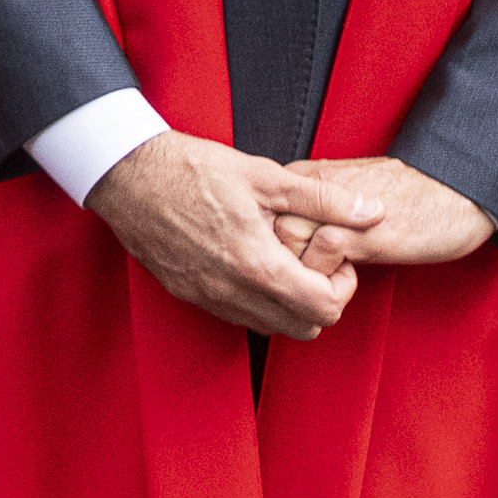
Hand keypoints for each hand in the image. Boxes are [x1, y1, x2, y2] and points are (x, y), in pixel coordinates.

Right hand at [85, 131, 362, 340]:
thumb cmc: (191, 169)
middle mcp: (232, 292)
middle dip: (319, 301)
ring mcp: (206, 297)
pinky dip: (255, 301)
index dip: (342, 287)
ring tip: (281, 261)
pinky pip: (235, 315)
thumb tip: (372, 212)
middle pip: (301, 329)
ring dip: (286, 304)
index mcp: (257, 265)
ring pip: (269, 326)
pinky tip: (249, 262)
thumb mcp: (265, 176)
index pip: (324, 309)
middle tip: (313, 263)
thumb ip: (324, 199)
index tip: (333, 257)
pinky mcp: (186, 293)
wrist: (126, 173)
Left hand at [286, 156, 497, 270]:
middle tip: (308, 280)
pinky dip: (329, 274)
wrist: (457, 188)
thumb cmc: (408, 197)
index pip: (260, 219)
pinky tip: (350, 276)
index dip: (270, 248)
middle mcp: (313, 189)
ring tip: (328, 281)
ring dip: (303, 271)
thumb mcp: (346, 202)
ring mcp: (335, 207)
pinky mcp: (362, 228)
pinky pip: (323, 254)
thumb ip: (313, 216)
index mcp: (306, 181)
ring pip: (286, 242)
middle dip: (280, 262)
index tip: (287, 267)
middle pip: (265, 231)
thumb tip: (284, 248)